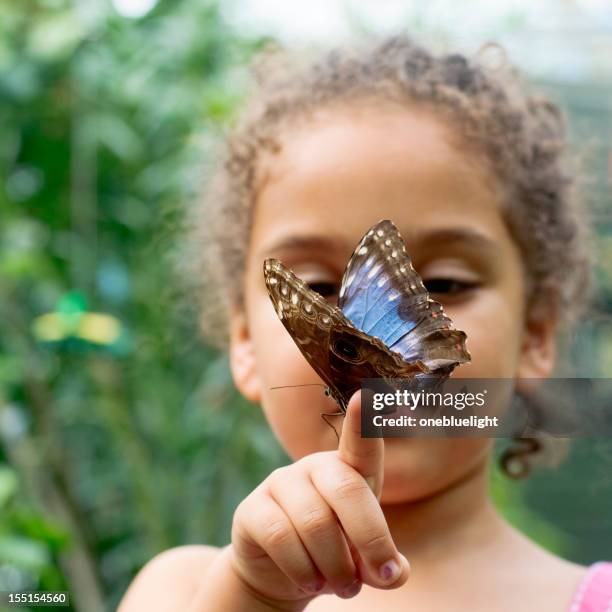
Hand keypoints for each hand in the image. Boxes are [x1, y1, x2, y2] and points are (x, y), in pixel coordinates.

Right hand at [228, 391, 409, 605]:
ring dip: (335, 567)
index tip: (368, 395)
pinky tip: (308, 582)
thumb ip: (382, 562)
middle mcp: (314, 467)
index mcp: (347, 471)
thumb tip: (395, 572)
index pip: (360, 443)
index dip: (364, 421)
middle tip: (375, 577)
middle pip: (347, 491)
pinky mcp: (252, 509)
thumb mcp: (362, 557)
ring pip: (315, 522)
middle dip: (369, 539)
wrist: (279, 571)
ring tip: (341, 587)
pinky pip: (281, 537)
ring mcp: (280, 484)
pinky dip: (303, 570)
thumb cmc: (331, 553)